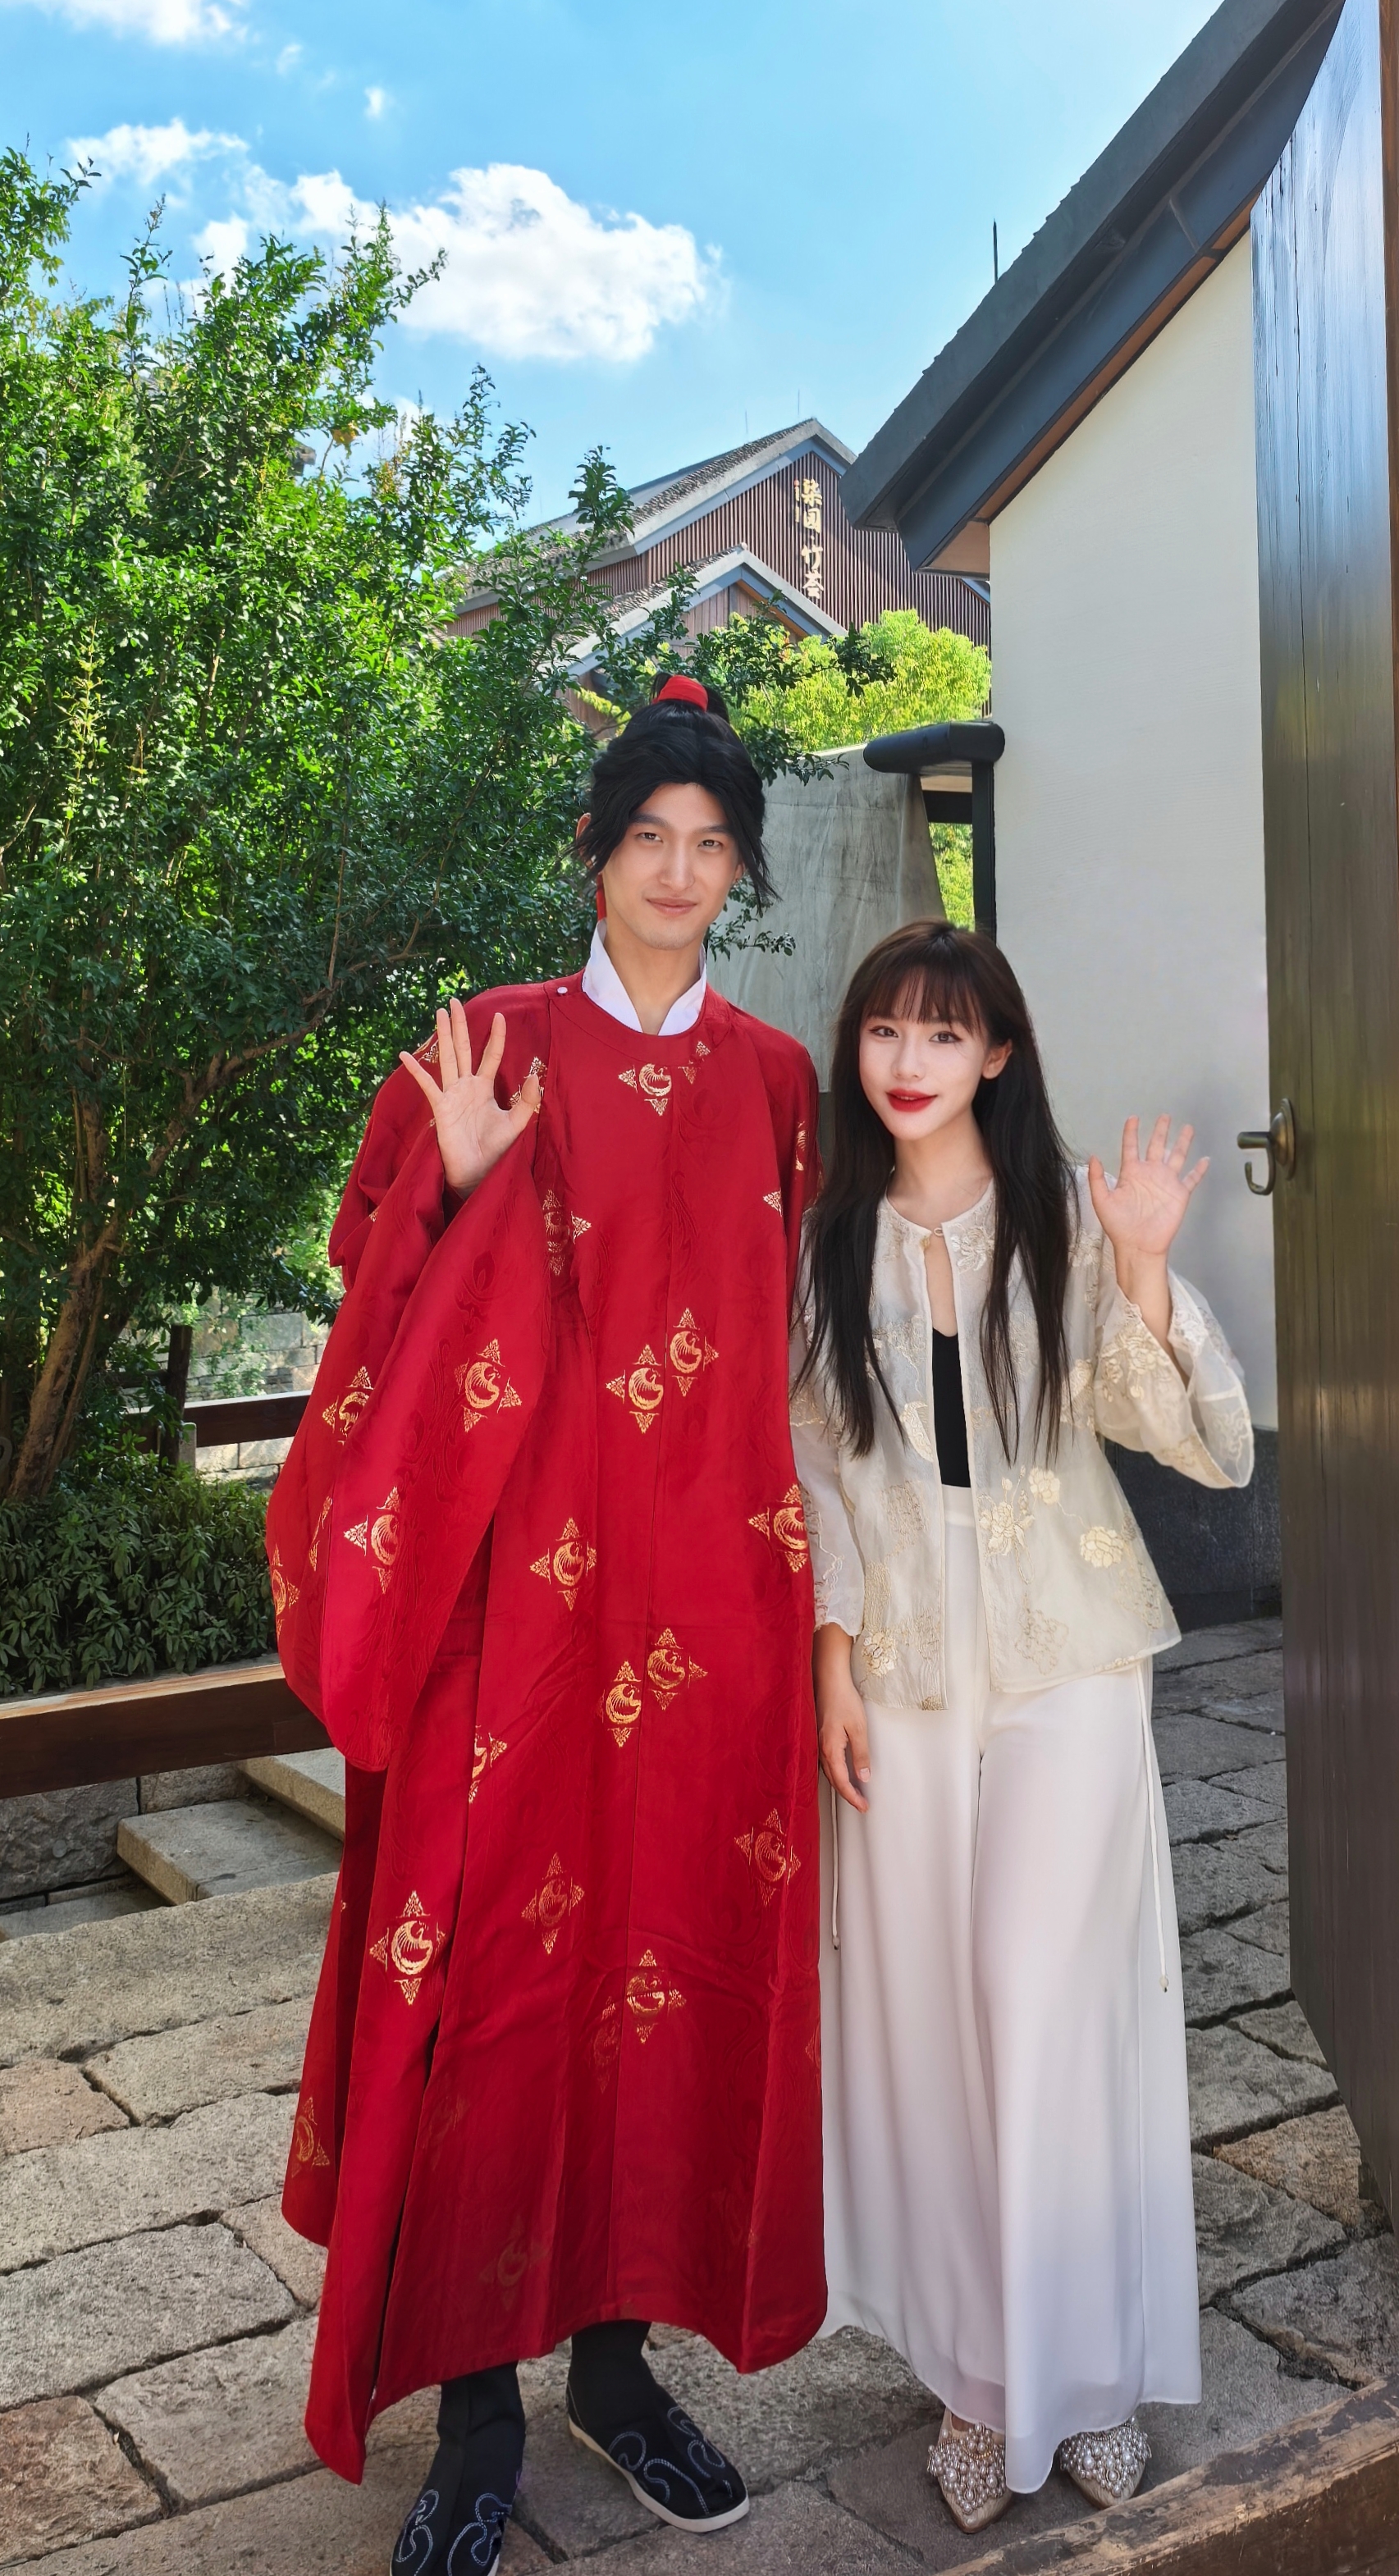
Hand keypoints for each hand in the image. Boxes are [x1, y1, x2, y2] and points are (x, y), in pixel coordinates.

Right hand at [399, 1000, 540, 1197]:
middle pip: (463, 1049)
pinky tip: (405, 1055)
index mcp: (485, 1088)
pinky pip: (427, 1085)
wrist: (479, 1172)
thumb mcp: (517, 1124)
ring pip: (447, 1058)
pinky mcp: (440, 1107)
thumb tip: (535, 1075)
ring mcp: (452, 1095)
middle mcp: (467, 1086)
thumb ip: (527, 1101)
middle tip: (454, 1001)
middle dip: (460, 1025)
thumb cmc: (496, 1150)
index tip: (500, 1015)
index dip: (496, 1036)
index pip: (491, 1056)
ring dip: (443, 1035)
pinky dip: (417, 1071)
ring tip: (439, 1013)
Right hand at [815, 1625, 870, 1812]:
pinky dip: (834, 1772)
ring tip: (853, 1793)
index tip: (864, 1807)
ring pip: (828, 1772)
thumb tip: (864, 1778)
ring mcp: (818, 1742)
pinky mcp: (820, 1735)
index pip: (842, 1781)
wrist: (829, 1679)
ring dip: (840, 1784)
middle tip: (861, 1805)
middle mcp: (821, 1749)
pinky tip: (840, 1772)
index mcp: (831, 1749)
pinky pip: (826, 1761)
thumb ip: (861, 1755)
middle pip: (833, 1780)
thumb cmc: (844, 1701)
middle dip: (847, 1794)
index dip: (853, 1797)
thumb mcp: (858, 1728)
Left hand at [1088, 1115, 1207, 1266]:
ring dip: (1183, 1142)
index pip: (1131, 1147)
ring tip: (1188, 1128)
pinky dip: (1199, 1170)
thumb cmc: (1119, 1225)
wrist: (1138, 1245)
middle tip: (1165, 1116)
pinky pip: (1192, 1179)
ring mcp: (1166, 1183)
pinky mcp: (1180, 1194)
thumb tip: (1093, 1156)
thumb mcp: (1102, 1201)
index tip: (1133, 1118)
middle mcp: (1150, 1174)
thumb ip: (1096, 1179)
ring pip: (1177, 1156)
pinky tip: (1205, 1160)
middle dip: (1160, 1131)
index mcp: (1131, 1173)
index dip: (1131, 1132)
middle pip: (1156, 1146)